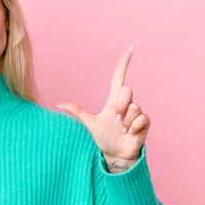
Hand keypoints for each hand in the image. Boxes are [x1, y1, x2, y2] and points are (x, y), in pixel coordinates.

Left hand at [57, 47, 149, 171]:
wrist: (115, 154)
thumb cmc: (104, 138)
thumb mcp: (90, 124)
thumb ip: (78, 112)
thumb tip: (60, 103)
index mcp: (113, 100)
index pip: (118, 78)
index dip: (123, 64)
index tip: (129, 50)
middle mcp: (126, 104)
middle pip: (127, 90)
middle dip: (120, 104)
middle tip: (115, 119)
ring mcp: (137, 113)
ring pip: (134, 107)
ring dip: (125, 121)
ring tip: (121, 130)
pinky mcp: (144, 123)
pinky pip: (142, 118)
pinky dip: (134, 127)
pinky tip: (130, 133)